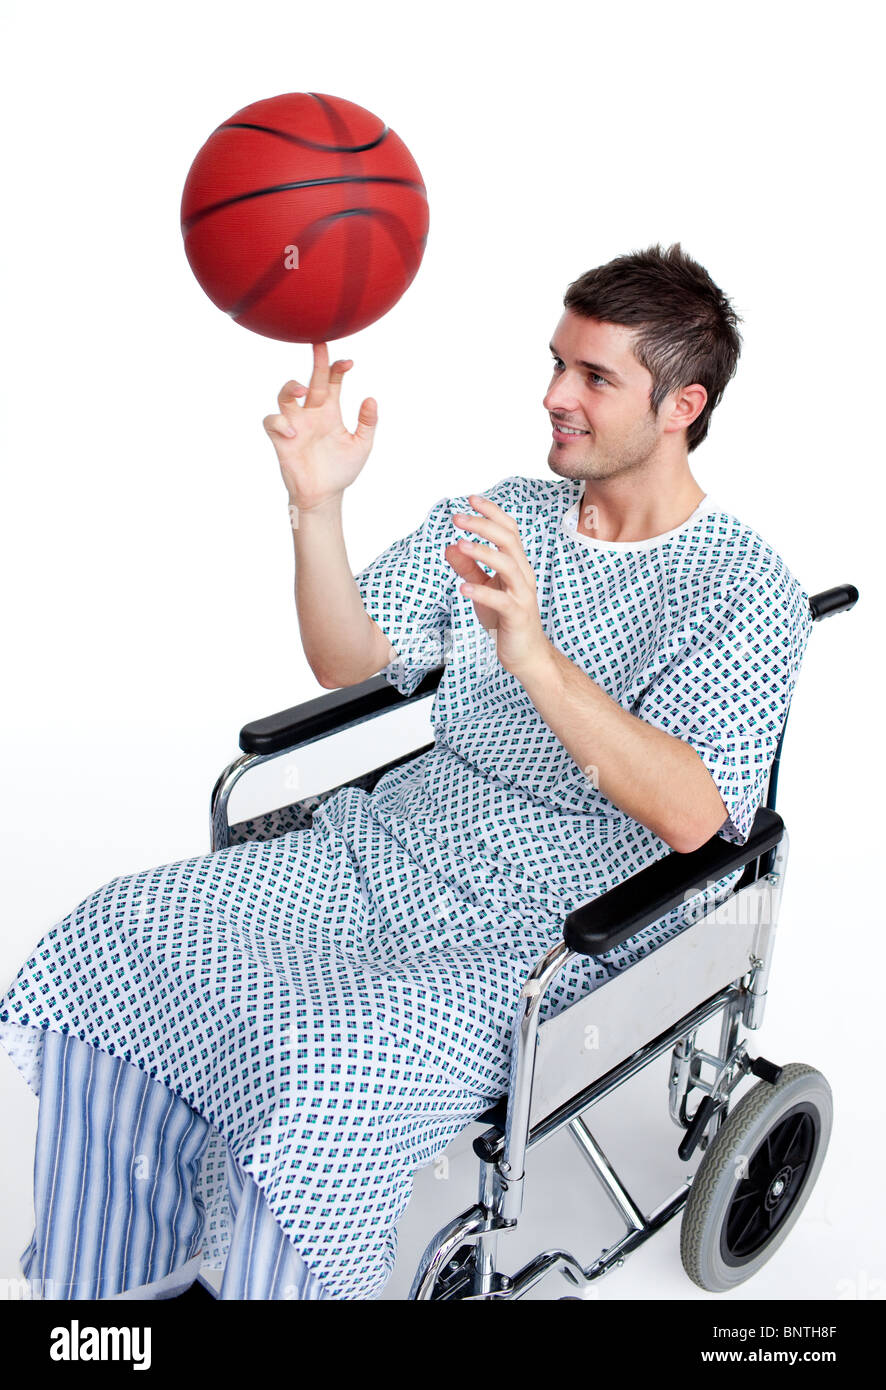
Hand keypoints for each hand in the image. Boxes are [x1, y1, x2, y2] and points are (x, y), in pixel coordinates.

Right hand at [262, 343, 377, 512]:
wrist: (324, 496)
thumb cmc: (340, 470)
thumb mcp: (361, 445)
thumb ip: (367, 423)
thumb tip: (371, 399)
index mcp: (329, 412)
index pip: (332, 382)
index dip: (338, 369)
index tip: (349, 363)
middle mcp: (311, 413)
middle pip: (311, 380)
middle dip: (316, 362)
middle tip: (320, 344)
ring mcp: (294, 424)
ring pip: (285, 395)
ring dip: (291, 386)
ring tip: (303, 389)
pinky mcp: (280, 439)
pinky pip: (271, 421)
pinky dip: (279, 422)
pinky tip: (293, 432)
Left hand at [445, 494, 551, 679]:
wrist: (525, 654)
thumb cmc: (505, 620)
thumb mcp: (482, 588)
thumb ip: (468, 568)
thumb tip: (449, 547)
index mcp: (517, 565)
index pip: (509, 530)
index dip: (492, 513)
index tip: (471, 499)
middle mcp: (523, 575)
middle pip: (509, 541)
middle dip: (484, 526)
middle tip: (458, 518)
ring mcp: (522, 594)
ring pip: (508, 565)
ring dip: (483, 553)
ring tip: (460, 545)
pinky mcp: (517, 615)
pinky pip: (501, 600)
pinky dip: (482, 592)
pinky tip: (463, 588)